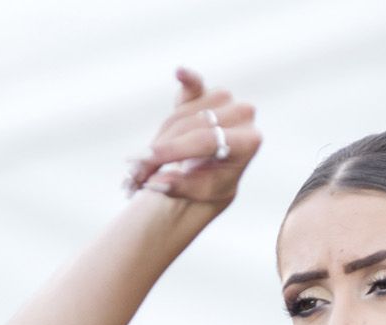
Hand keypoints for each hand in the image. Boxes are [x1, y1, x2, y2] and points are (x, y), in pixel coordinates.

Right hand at [124, 68, 260, 204]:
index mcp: (249, 140)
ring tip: (144, 162)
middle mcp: (243, 115)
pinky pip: (194, 85)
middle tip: (136, 169)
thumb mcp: (200, 191)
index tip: (143, 160)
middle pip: (190, 126)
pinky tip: (180, 73)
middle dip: (161, 148)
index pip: (204, 140)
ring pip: (180, 114)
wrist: (212, 168)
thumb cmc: (210, 182)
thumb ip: (180, 186)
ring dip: (161, 137)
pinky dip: (187, 79)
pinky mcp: (205, 91)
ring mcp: (225, 101)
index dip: (172, 150)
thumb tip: (157, 183)